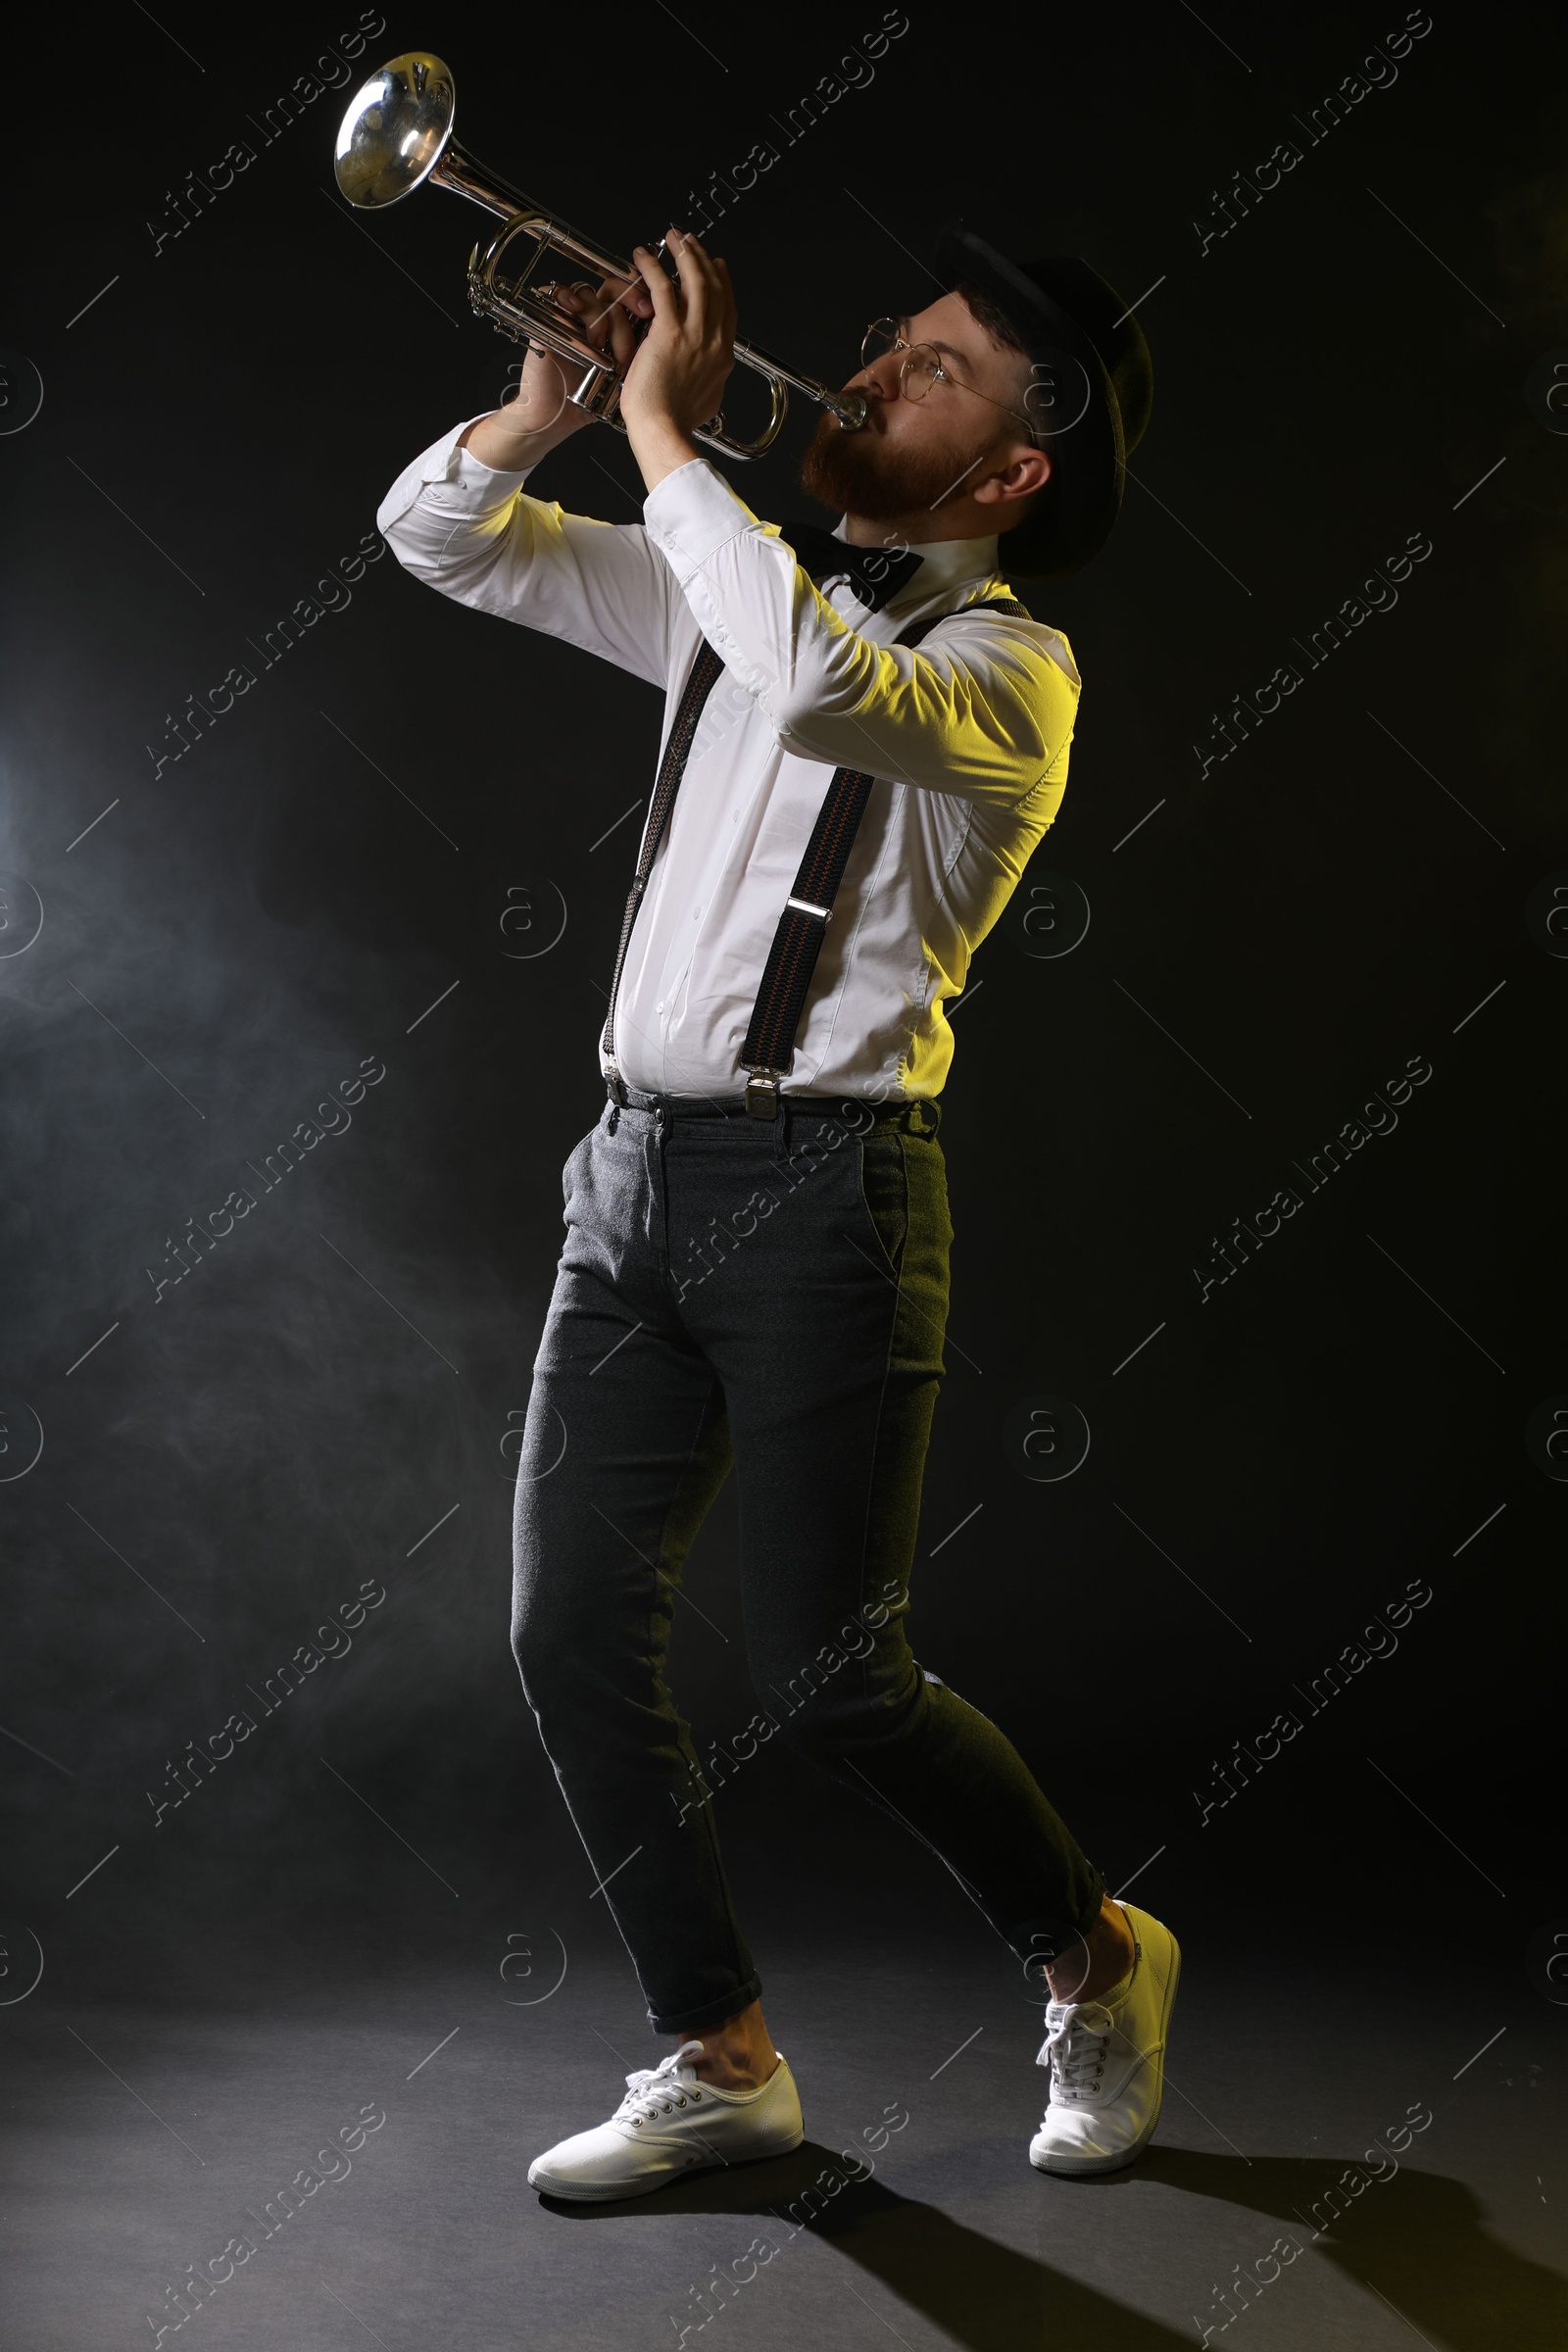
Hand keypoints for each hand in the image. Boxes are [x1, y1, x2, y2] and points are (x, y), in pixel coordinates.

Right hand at [462, 268, 654, 469]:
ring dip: (601, 316)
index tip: (656, 310)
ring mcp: (570, 319)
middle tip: (644, 313)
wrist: (557, 418)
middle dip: (630, 298)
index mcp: (613, 328)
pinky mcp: (547, 321)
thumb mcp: (626, 377)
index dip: (643, 295)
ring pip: (589, 294)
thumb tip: (671, 337)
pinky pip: (555, 294)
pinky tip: (575, 309)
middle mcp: (592, 319)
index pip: (630, 295)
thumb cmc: (589, 402)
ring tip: (602, 346)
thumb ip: (644, 355)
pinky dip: (566, 296)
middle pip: (613, 288)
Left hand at [619, 230, 736, 489]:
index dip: (722, 282)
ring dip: (684, 254)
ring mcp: (694, 334)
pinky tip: (643, 255)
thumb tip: (711, 377)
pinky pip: (663, 287)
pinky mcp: (669, 331)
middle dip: (703, 259)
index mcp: (722, 356)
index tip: (716, 265)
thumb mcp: (707, 400)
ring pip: (695, 280)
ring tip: (674, 238)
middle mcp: (714, 340)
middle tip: (692, 243)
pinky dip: (653, 267)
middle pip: (714, 287)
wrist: (664, 430)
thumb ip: (710, 380)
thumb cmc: (676, 423)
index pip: (726, 309)